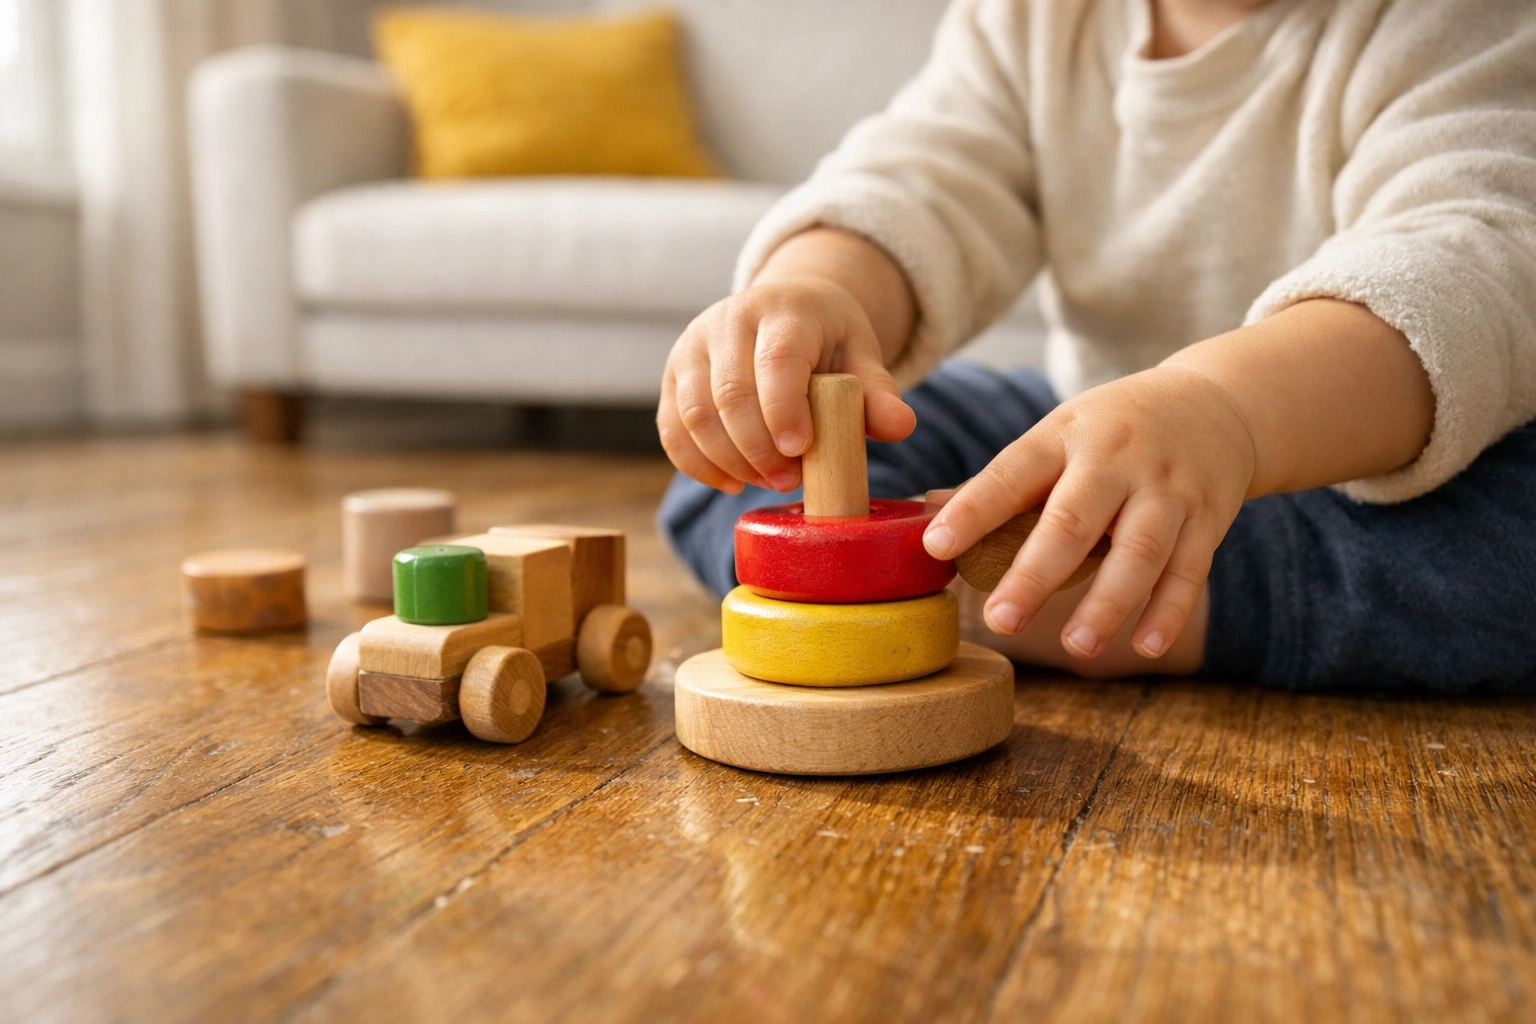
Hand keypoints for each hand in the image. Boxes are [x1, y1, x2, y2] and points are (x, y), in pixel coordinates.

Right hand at [658, 276, 914, 493]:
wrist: (784, 309)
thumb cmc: (827, 340)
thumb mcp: (861, 355)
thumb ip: (878, 392)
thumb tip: (900, 426)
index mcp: (784, 311)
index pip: (776, 360)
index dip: (784, 409)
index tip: (799, 450)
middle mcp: (729, 321)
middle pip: (730, 392)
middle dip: (758, 448)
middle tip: (789, 481)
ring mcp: (693, 347)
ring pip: (695, 414)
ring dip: (729, 461)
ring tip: (766, 481)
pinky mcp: (673, 376)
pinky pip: (672, 428)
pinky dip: (697, 464)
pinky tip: (731, 482)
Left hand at [922, 365, 1256, 659]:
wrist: (1216, 405)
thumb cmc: (1112, 432)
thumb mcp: (1059, 435)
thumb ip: (1003, 482)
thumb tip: (925, 515)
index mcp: (1064, 434)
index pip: (1011, 473)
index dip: (973, 510)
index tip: (935, 547)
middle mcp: (1116, 458)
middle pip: (1074, 519)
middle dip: (1035, 574)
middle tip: (999, 621)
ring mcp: (1167, 488)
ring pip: (1139, 550)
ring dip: (1107, 603)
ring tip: (1076, 647)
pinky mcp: (1208, 517)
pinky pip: (1188, 569)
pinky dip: (1168, 610)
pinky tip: (1143, 646)